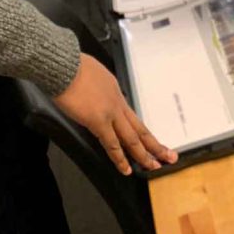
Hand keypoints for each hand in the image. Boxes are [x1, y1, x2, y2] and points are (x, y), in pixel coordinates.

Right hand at [53, 53, 177, 175]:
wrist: (64, 64)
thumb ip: (96, 85)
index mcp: (114, 89)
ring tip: (154, 166)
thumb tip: (93, 93)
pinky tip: (126, 169)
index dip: (138, 129)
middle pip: (139, 127)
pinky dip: (120, 159)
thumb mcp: (91, 72)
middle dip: (154, 143)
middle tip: (168, 155)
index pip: (129, 114)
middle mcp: (117, 101)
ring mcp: (110, 112)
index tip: (146, 138)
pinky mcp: (99, 121)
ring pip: (132, 138)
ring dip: (144, 154)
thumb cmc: (70, 65)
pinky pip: (112, 145)